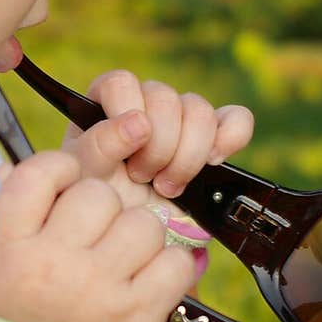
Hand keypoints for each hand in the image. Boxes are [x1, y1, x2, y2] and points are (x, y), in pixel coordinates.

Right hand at [0, 144, 199, 321]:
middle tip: (102, 241)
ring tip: (129, 269)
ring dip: (143, 241)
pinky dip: (173, 273)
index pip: (36, 175)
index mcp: (10, 252)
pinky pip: (176, 263)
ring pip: (143, 223)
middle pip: (97, 194)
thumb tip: (35, 174)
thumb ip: (19, 232)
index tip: (70, 185)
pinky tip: (154, 289)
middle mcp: (53, 264)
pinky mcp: (139, 317)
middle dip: (106, 212)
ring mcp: (98, 289)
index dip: (60, 170)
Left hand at [61, 68, 254, 210]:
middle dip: (158, 148)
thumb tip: (139, 122)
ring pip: (200, 111)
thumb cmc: (99, 201)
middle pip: (167, 99)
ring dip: (187, 155)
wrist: (131, 237)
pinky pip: (236, 119)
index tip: (130, 153)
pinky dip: (231, 138)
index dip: (129, 116)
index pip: (123, 83)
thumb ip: (100, 144)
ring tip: (167, 186)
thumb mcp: (85, 176)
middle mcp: (146, 103)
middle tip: (143, 179)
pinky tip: (213, 162)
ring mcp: (183, 119)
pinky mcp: (215, 138)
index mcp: (108, 101)